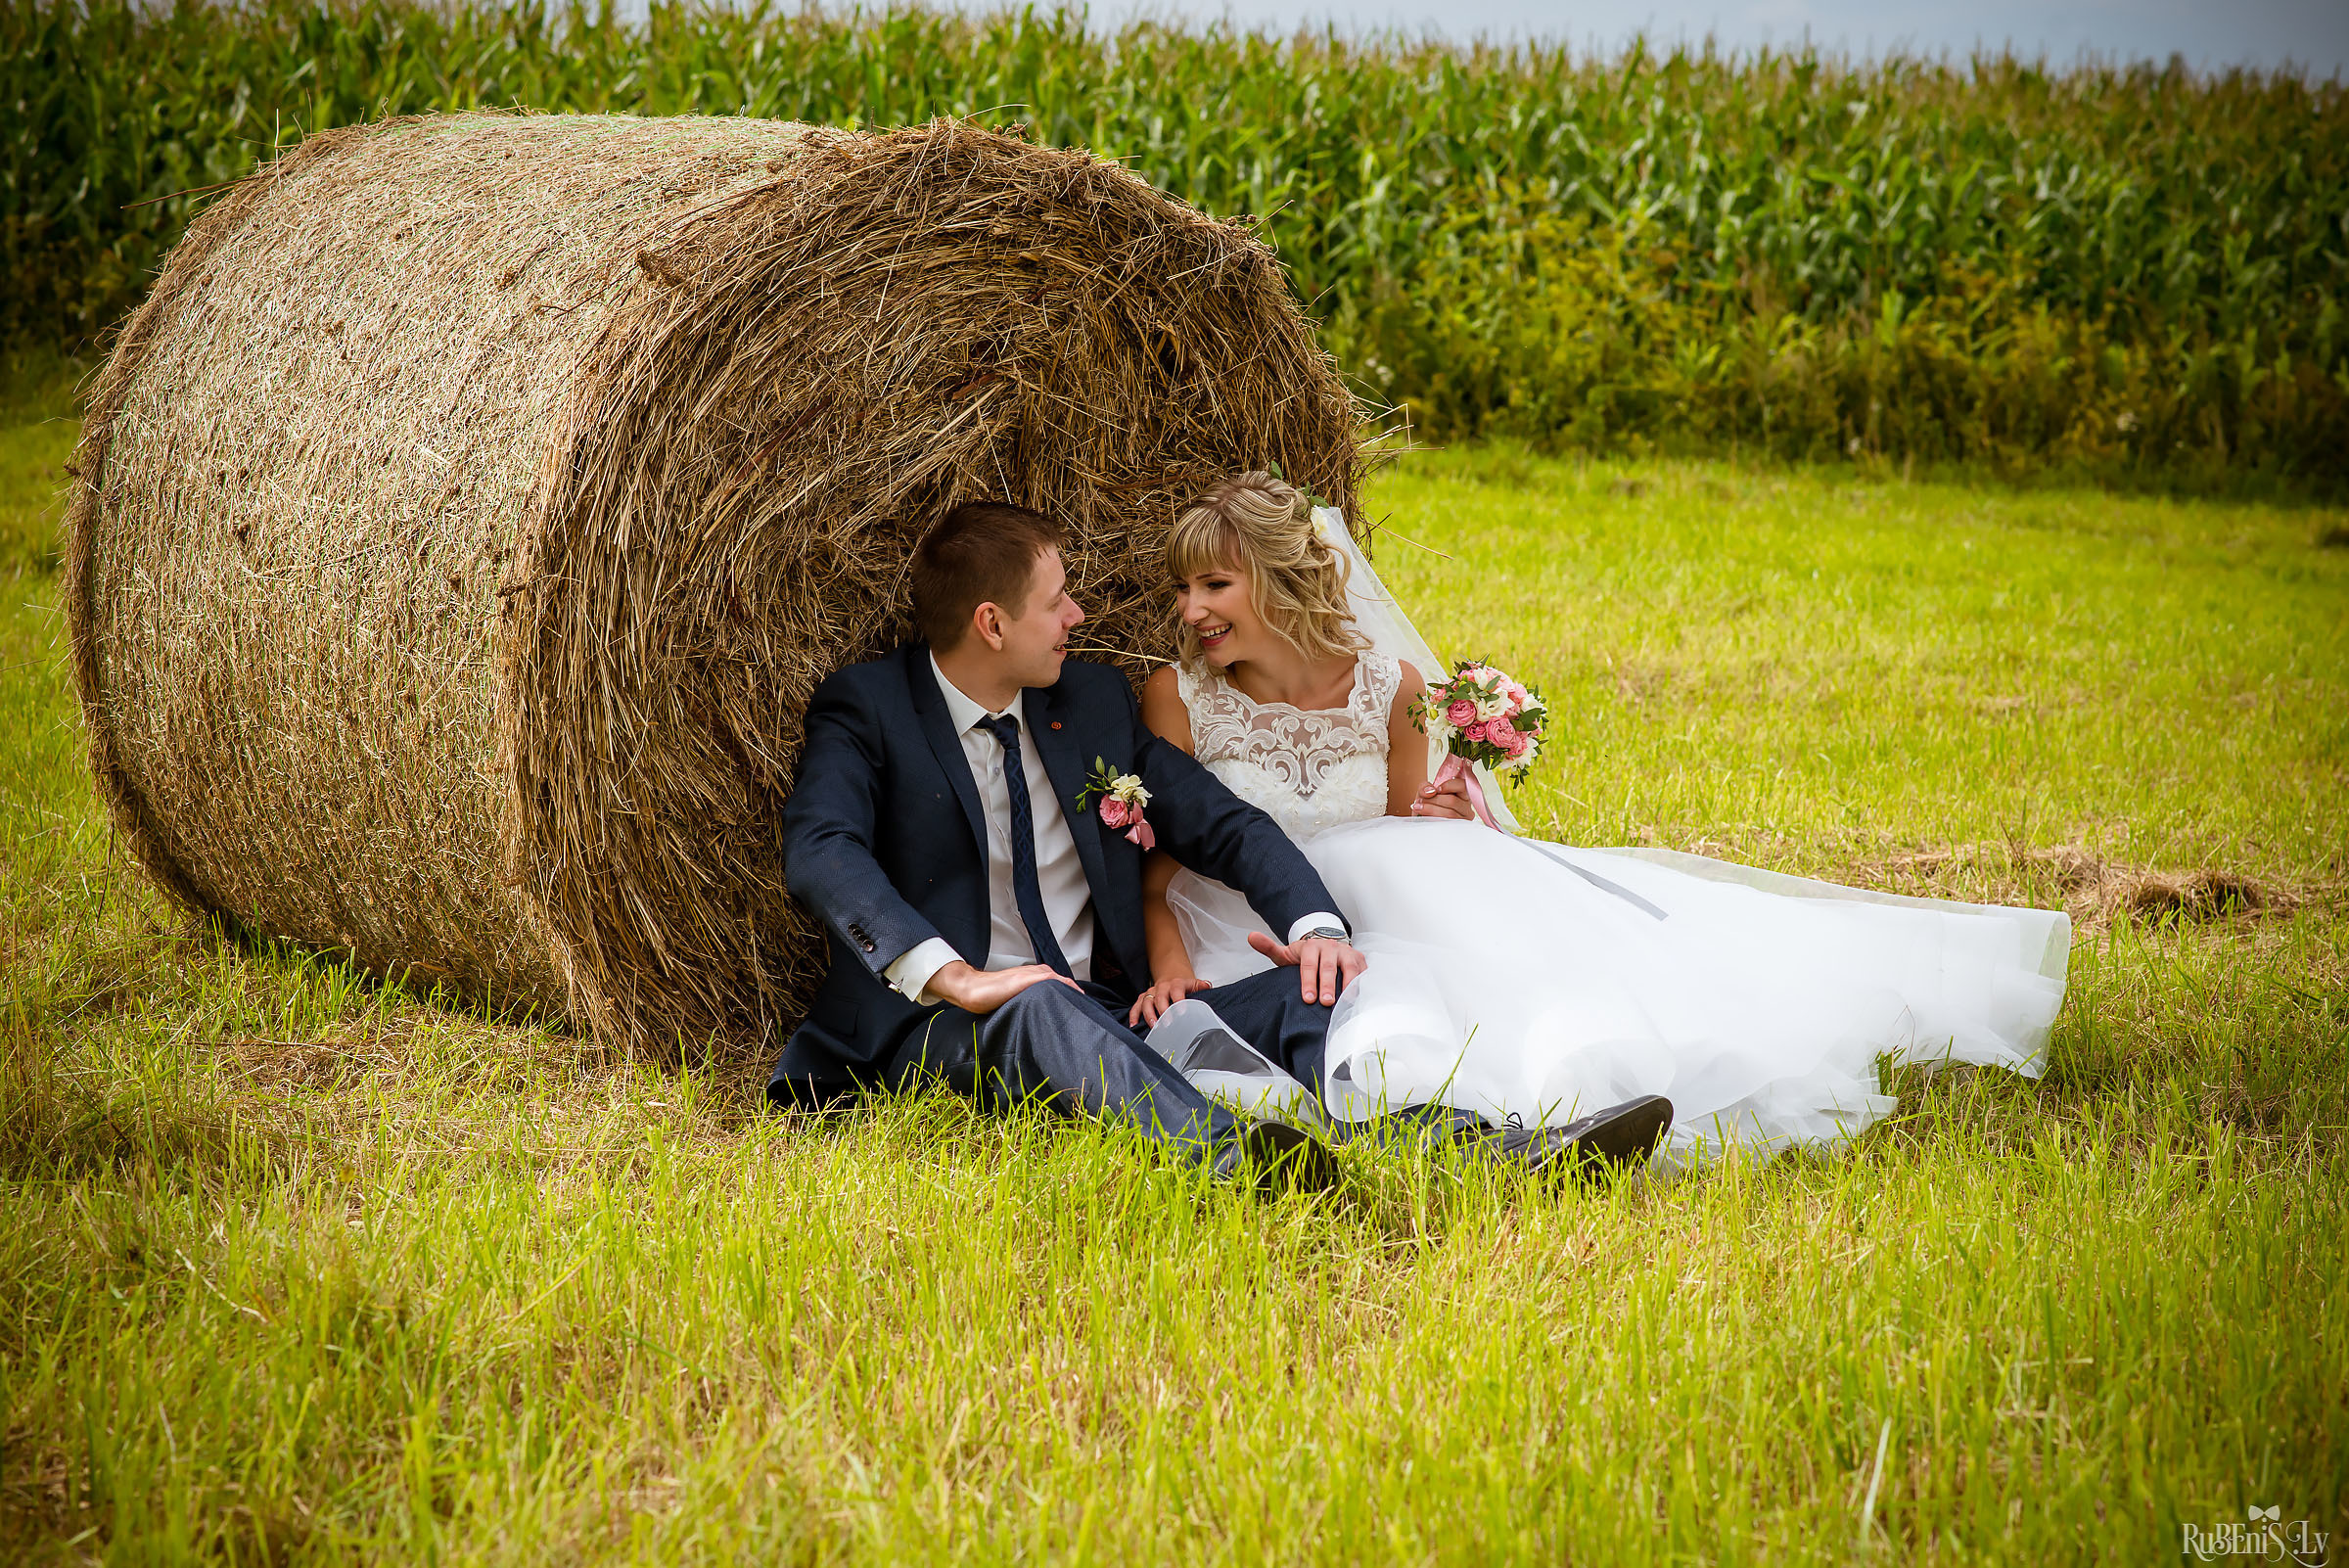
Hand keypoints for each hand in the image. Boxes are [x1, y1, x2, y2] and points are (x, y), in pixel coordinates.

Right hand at [926, 960, 1080, 1015]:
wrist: (973, 988)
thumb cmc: (990, 996)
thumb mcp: (1015, 1000)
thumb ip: (1029, 1004)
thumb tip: (1041, 1022)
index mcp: (1035, 977)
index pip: (1060, 986)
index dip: (1071, 998)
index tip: (1081, 1012)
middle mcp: (1037, 973)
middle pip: (1065, 983)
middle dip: (1075, 996)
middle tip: (1087, 1012)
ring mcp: (1034, 974)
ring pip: (1062, 981)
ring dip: (1074, 992)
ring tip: (1085, 1008)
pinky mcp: (1029, 978)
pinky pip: (1054, 980)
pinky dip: (1066, 987)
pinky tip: (1074, 997)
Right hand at [1128, 974, 1211, 1028]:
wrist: (1171, 977)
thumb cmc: (1184, 986)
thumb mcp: (1194, 984)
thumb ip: (1201, 986)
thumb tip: (1207, 986)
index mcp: (1176, 984)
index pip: (1177, 991)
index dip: (1179, 1000)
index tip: (1182, 1011)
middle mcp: (1162, 987)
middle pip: (1160, 998)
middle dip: (1162, 1011)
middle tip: (1167, 1023)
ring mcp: (1151, 992)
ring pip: (1147, 1002)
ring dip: (1149, 1015)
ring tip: (1153, 1026)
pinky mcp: (1143, 998)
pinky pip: (1136, 1006)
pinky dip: (1134, 1015)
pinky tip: (1134, 1025)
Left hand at [1247, 931, 1366, 1006]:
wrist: (1326, 945)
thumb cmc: (1306, 956)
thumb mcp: (1287, 953)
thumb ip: (1269, 948)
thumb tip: (1251, 937)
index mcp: (1312, 946)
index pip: (1310, 965)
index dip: (1308, 982)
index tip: (1307, 998)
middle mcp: (1331, 947)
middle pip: (1329, 968)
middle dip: (1327, 986)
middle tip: (1325, 1003)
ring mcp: (1347, 953)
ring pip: (1350, 969)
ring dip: (1348, 986)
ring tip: (1345, 1003)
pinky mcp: (1360, 960)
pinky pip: (1363, 973)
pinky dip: (1362, 985)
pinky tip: (1359, 999)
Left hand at [1410, 774, 1477, 820]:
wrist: (1421, 819)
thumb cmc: (1427, 803)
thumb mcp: (1425, 791)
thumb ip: (1425, 787)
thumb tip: (1430, 791)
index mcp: (1463, 794)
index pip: (1462, 786)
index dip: (1449, 785)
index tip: (1436, 789)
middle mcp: (1466, 807)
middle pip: (1452, 801)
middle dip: (1433, 800)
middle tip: (1420, 801)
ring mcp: (1463, 820)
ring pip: (1449, 814)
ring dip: (1430, 809)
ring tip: (1418, 808)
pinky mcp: (1456, 830)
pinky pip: (1445, 825)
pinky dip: (1432, 819)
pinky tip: (1423, 816)